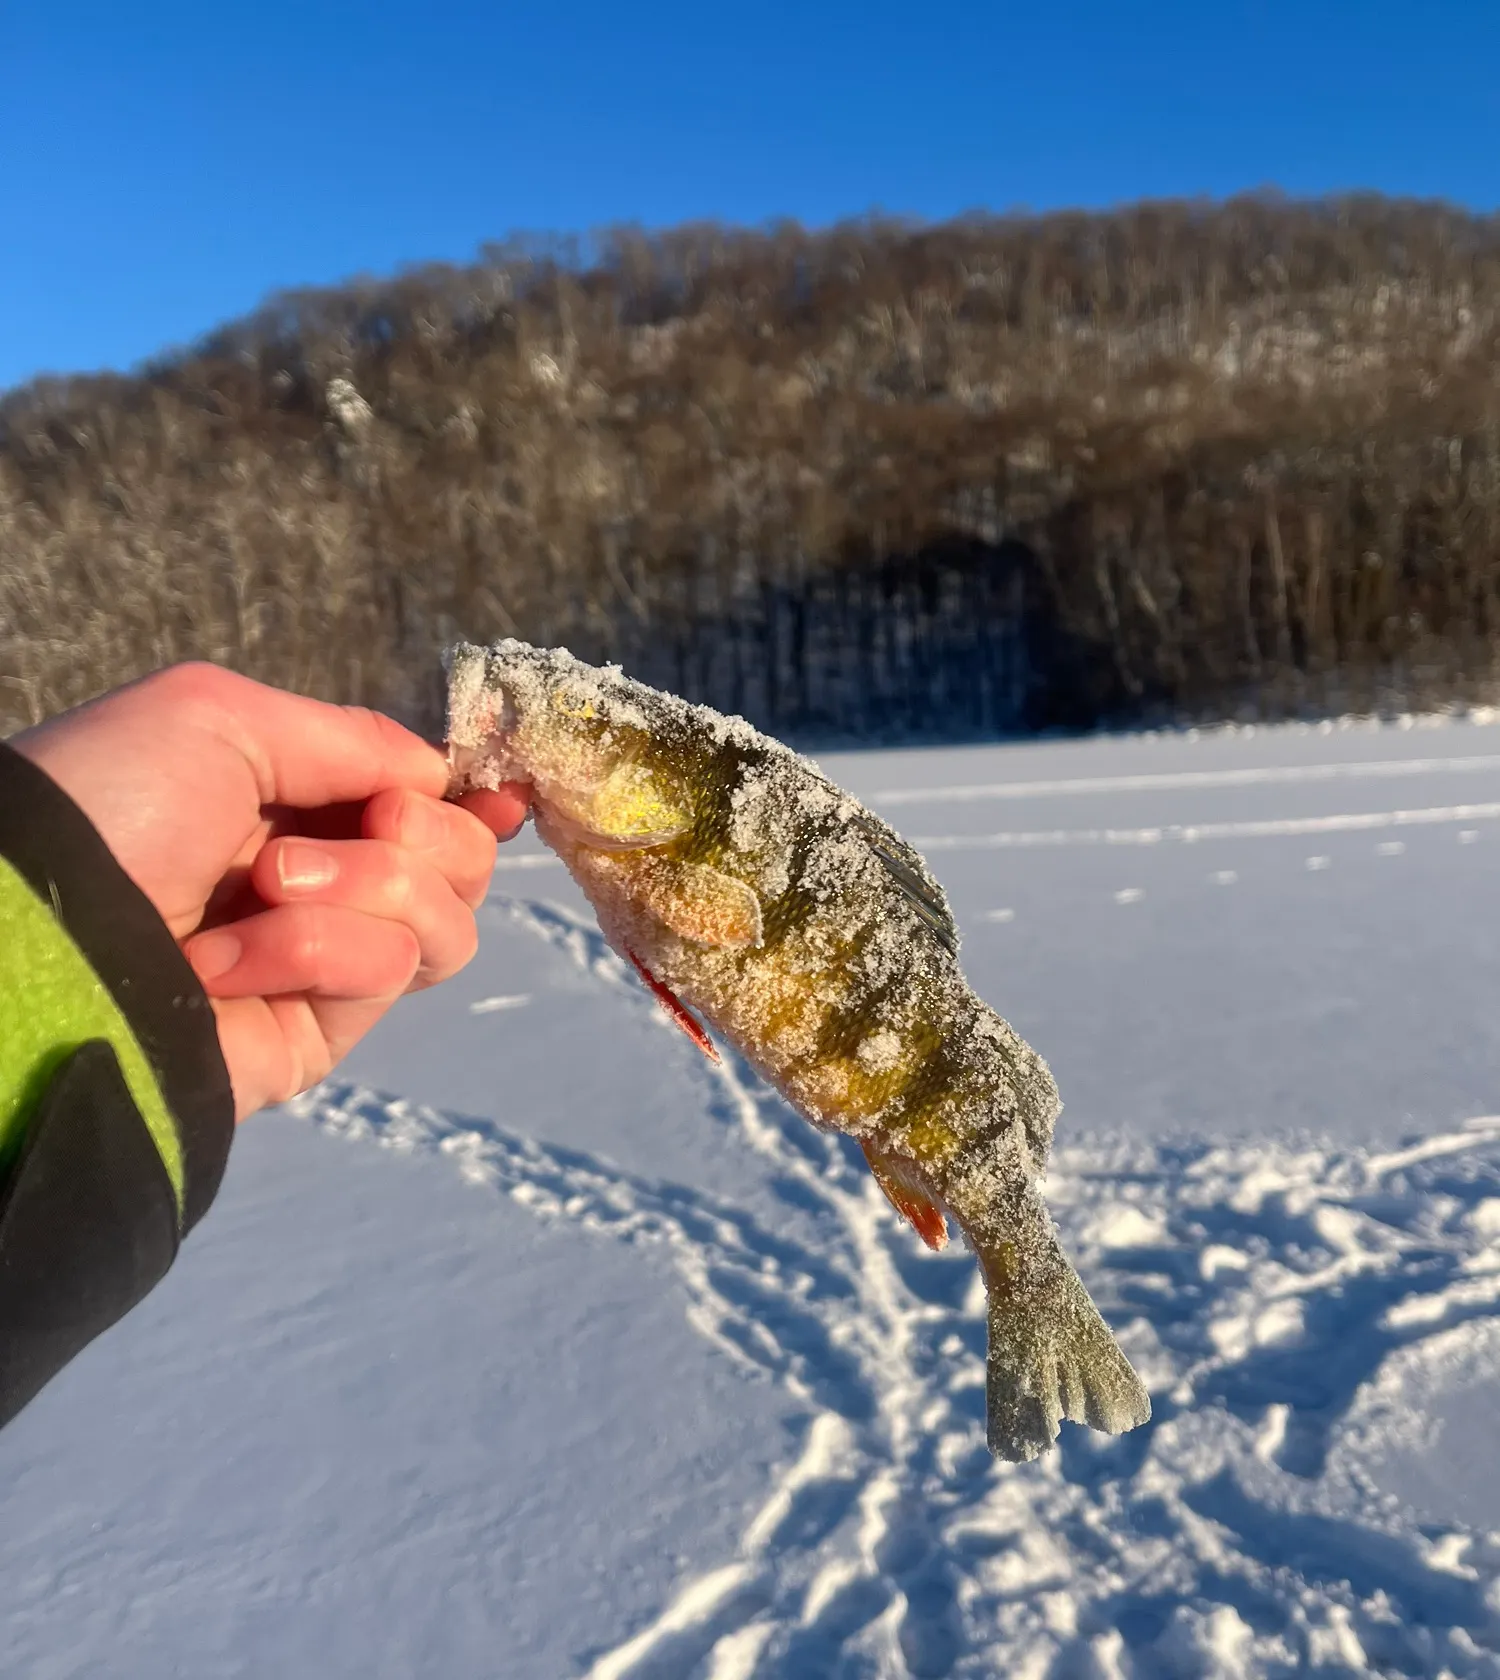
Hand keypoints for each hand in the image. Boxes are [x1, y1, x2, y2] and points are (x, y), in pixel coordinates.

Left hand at [11, 664, 529, 1120]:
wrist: (41, 936)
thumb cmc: (115, 804)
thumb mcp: (224, 718)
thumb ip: (354, 737)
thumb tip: (441, 776)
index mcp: (292, 802)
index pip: (417, 804)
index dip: (460, 798)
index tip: (494, 793)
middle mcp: (320, 881)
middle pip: (459, 864)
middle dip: (426, 833)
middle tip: (372, 824)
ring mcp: (324, 962)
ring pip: (443, 920)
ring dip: (369, 884)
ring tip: (269, 885)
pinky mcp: (321, 1029)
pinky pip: (390, 968)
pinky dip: (315, 948)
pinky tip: (227, 959)